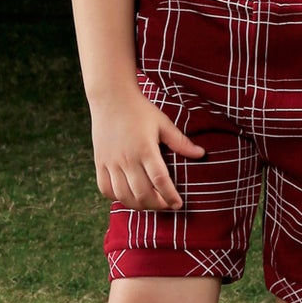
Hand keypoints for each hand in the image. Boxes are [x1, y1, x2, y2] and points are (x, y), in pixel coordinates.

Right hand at [89, 89, 204, 209]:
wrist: (111, 97)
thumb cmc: (140, 110)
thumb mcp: (163, 123)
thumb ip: (181, 142)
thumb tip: (202, 154)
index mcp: (145, 148)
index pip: (160, 180)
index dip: (170, 196)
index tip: (178, 204)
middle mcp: (127, 158)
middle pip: (142, 193)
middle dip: (157, 205)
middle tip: (167, 204)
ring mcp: (111, 162)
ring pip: (123, 196)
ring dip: (139, 205)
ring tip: (150, 203)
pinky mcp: (100, 162)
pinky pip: (106, 189)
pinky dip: (118, 198)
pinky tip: (129, 196)